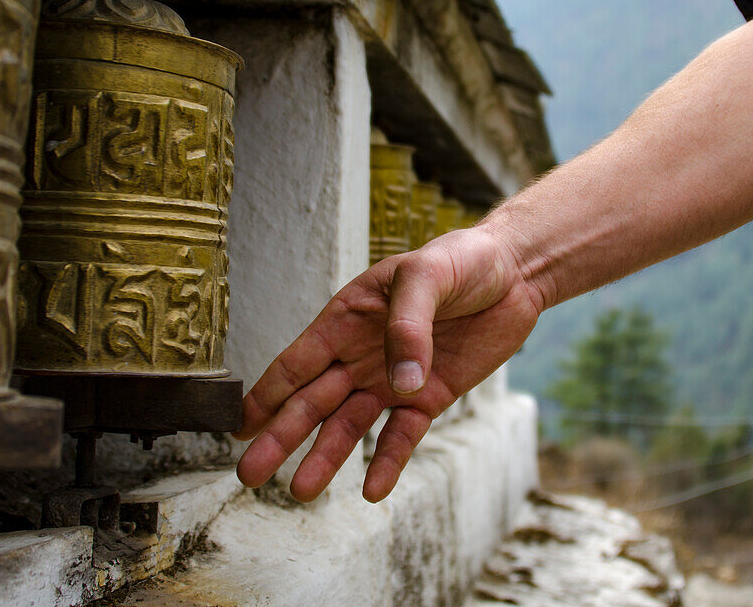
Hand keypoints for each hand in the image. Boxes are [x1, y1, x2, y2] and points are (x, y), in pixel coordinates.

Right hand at [235, 225, 544, 502]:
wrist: (515, 273)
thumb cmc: (462, 260)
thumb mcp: (428, 276)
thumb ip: (408, 325)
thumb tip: (399, 383)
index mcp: (348, 317)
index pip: (298, 361)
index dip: (266, 394)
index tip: (237, 427)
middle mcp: (362, 353)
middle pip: (313, 401)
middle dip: (281, 437)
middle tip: (252, 474)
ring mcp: (394, 378)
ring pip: (349, 425)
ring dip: (325, 457)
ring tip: (302, 491)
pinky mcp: (429, 397)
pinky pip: (401, 435)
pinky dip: (387, 461)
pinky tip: (372, 490)